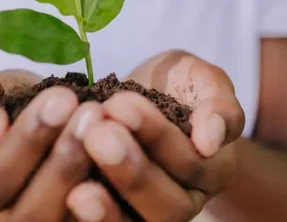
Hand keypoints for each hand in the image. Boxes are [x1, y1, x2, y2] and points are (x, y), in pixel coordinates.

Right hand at [0, 70, 103, 221]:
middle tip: (93, 113)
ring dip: (92, 178)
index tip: (62, 97)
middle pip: (30, 214)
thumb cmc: (7, 112)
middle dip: (64, 161)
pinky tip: (131, 159)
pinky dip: (115, 203)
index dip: (27, 140)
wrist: (42, 133)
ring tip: (112, 132)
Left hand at [67, 51, 244, 221]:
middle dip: (131, 170)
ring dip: (108, 205)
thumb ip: (217, 103)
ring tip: (79, 182)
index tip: (120, 104)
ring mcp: (148, 213)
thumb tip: (211, 141)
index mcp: (213, 169)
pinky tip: (69, 195)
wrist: (139, 94)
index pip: (191, 162)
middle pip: (167, 205)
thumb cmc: (172, 83)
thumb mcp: (198, 77)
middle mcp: (185, 200)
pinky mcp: (117, 214)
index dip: (156, 135)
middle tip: (98, 133)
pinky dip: (91, 216)